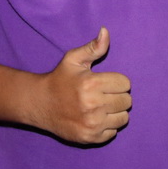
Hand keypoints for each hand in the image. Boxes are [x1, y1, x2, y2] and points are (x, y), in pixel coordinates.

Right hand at [37, 27, 130, 143]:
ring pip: (123, 118)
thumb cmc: (60, 79)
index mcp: (91, 84)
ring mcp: (92, 124)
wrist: (40, 104)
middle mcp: (93, 105)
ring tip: (101, 107)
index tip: (105, 82)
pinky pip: (113, 132)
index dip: (117, 81)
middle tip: (103, 94)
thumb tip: (106, 31)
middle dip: (117, 96)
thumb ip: (93, 47)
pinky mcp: (90, 138)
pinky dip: (107, 126)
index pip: (125, 84)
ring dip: (115, 112)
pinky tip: (95, 119)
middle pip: (127, 101)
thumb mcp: (73, 59)